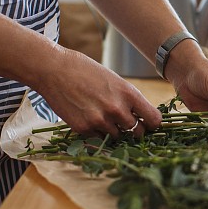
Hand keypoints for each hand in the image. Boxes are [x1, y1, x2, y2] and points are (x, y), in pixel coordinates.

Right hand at [34, 46, 160, 136]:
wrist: (54, 70)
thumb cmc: (85, 71)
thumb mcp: (114, 80)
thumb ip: (127, 98)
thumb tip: (141, 116)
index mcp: (128, 93)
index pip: (154, 119)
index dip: (153, 123)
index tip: (149, 124)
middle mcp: (117, 109)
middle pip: (138, 133)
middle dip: (134, 130)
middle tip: (126, 123)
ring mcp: (100, 120)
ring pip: (117, 136)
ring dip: (114, 130)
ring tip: (101, 114)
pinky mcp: (83, 129)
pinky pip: (99, 138)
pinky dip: (97, 132)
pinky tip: (88, 117)